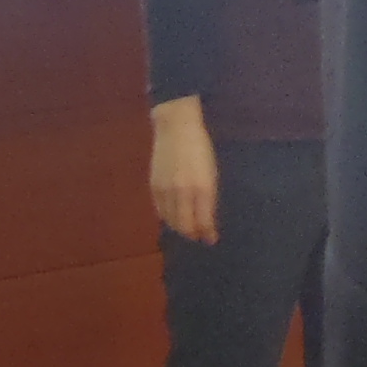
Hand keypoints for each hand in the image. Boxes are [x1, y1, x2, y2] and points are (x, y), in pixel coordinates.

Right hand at [150, 98, 218, 243]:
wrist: (176, 127)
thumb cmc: (200, 148)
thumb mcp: (211, 172)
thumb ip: (209, 197)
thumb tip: (207, 220)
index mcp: (202, 188)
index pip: (203, 221)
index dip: (207, 234)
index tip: (211, 239)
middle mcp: (183, 192)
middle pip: (185, 226)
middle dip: (193, 234)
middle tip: (199, 236)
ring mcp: (166, 190)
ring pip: (171, 220)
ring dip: (180, 227)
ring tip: (187, 228)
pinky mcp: (154, 186)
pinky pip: (160, 210)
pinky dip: (167, 217)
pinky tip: (173, 217)